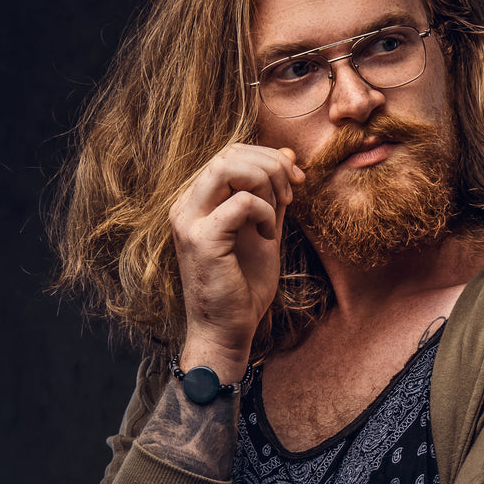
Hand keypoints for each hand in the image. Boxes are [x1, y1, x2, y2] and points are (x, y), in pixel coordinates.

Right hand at [169, 144, 304, 378]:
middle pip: (229, 153)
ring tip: (281, 208)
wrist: (229, 330)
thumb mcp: (266, 231)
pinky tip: (269, 235)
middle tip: (294, 191)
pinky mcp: (201, 239)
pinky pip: (240, 203)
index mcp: (198, 200)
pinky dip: (265, 212)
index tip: (297, 180)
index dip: (268, 157)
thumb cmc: (244, 286)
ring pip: (227, 167)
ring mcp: (189, 220)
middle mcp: (186, 205)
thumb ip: (273, 196)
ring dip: (266, 181)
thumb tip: (287, 156)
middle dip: (271, 165)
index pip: (230, 154)